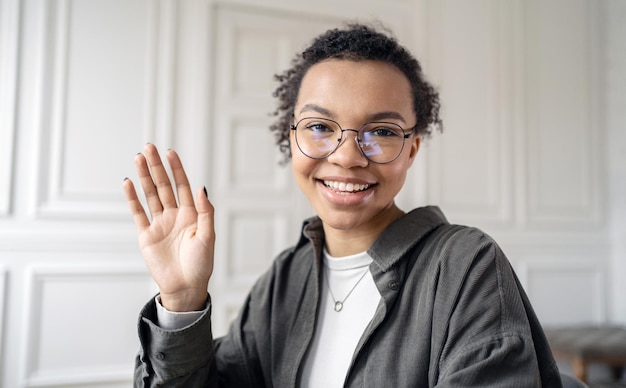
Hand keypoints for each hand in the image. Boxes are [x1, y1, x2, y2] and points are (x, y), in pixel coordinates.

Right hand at [123, 143, 214, 311]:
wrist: (185, 288)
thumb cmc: (201, 264)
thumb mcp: (208, 236)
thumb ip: (205, 211)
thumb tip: (201, 187)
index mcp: (192, 214)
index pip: (182, 186)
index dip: (176, 169)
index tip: (170, 153)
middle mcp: (174, 215)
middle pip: (163, 186)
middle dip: (157, 167)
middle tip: (149, 147)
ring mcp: (159, 224)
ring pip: (150, 195)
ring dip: (144, 177)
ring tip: (138, 158)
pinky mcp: (146, 235)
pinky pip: (138, 213)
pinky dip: (133, 199)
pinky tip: (128, 183)